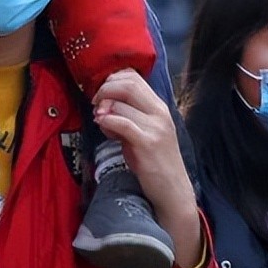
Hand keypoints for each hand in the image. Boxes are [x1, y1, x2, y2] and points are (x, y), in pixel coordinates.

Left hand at [94, 70, 203, 267]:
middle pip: (127, 84)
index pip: (134, 76)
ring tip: (100, 121)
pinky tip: (102, 126)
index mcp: (158, 106)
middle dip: (105, 89)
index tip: (101, 91)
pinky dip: (108, 121)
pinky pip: (123, 123)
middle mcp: (159, 112)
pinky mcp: (147, 143)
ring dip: (103, 109)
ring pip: (121, 103)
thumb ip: (127, 114)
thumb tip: (103, 103)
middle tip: (95, 103)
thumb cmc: (154, 160)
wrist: (172, 190)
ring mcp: (155, 127)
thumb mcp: (142, 131)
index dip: (112, 78)